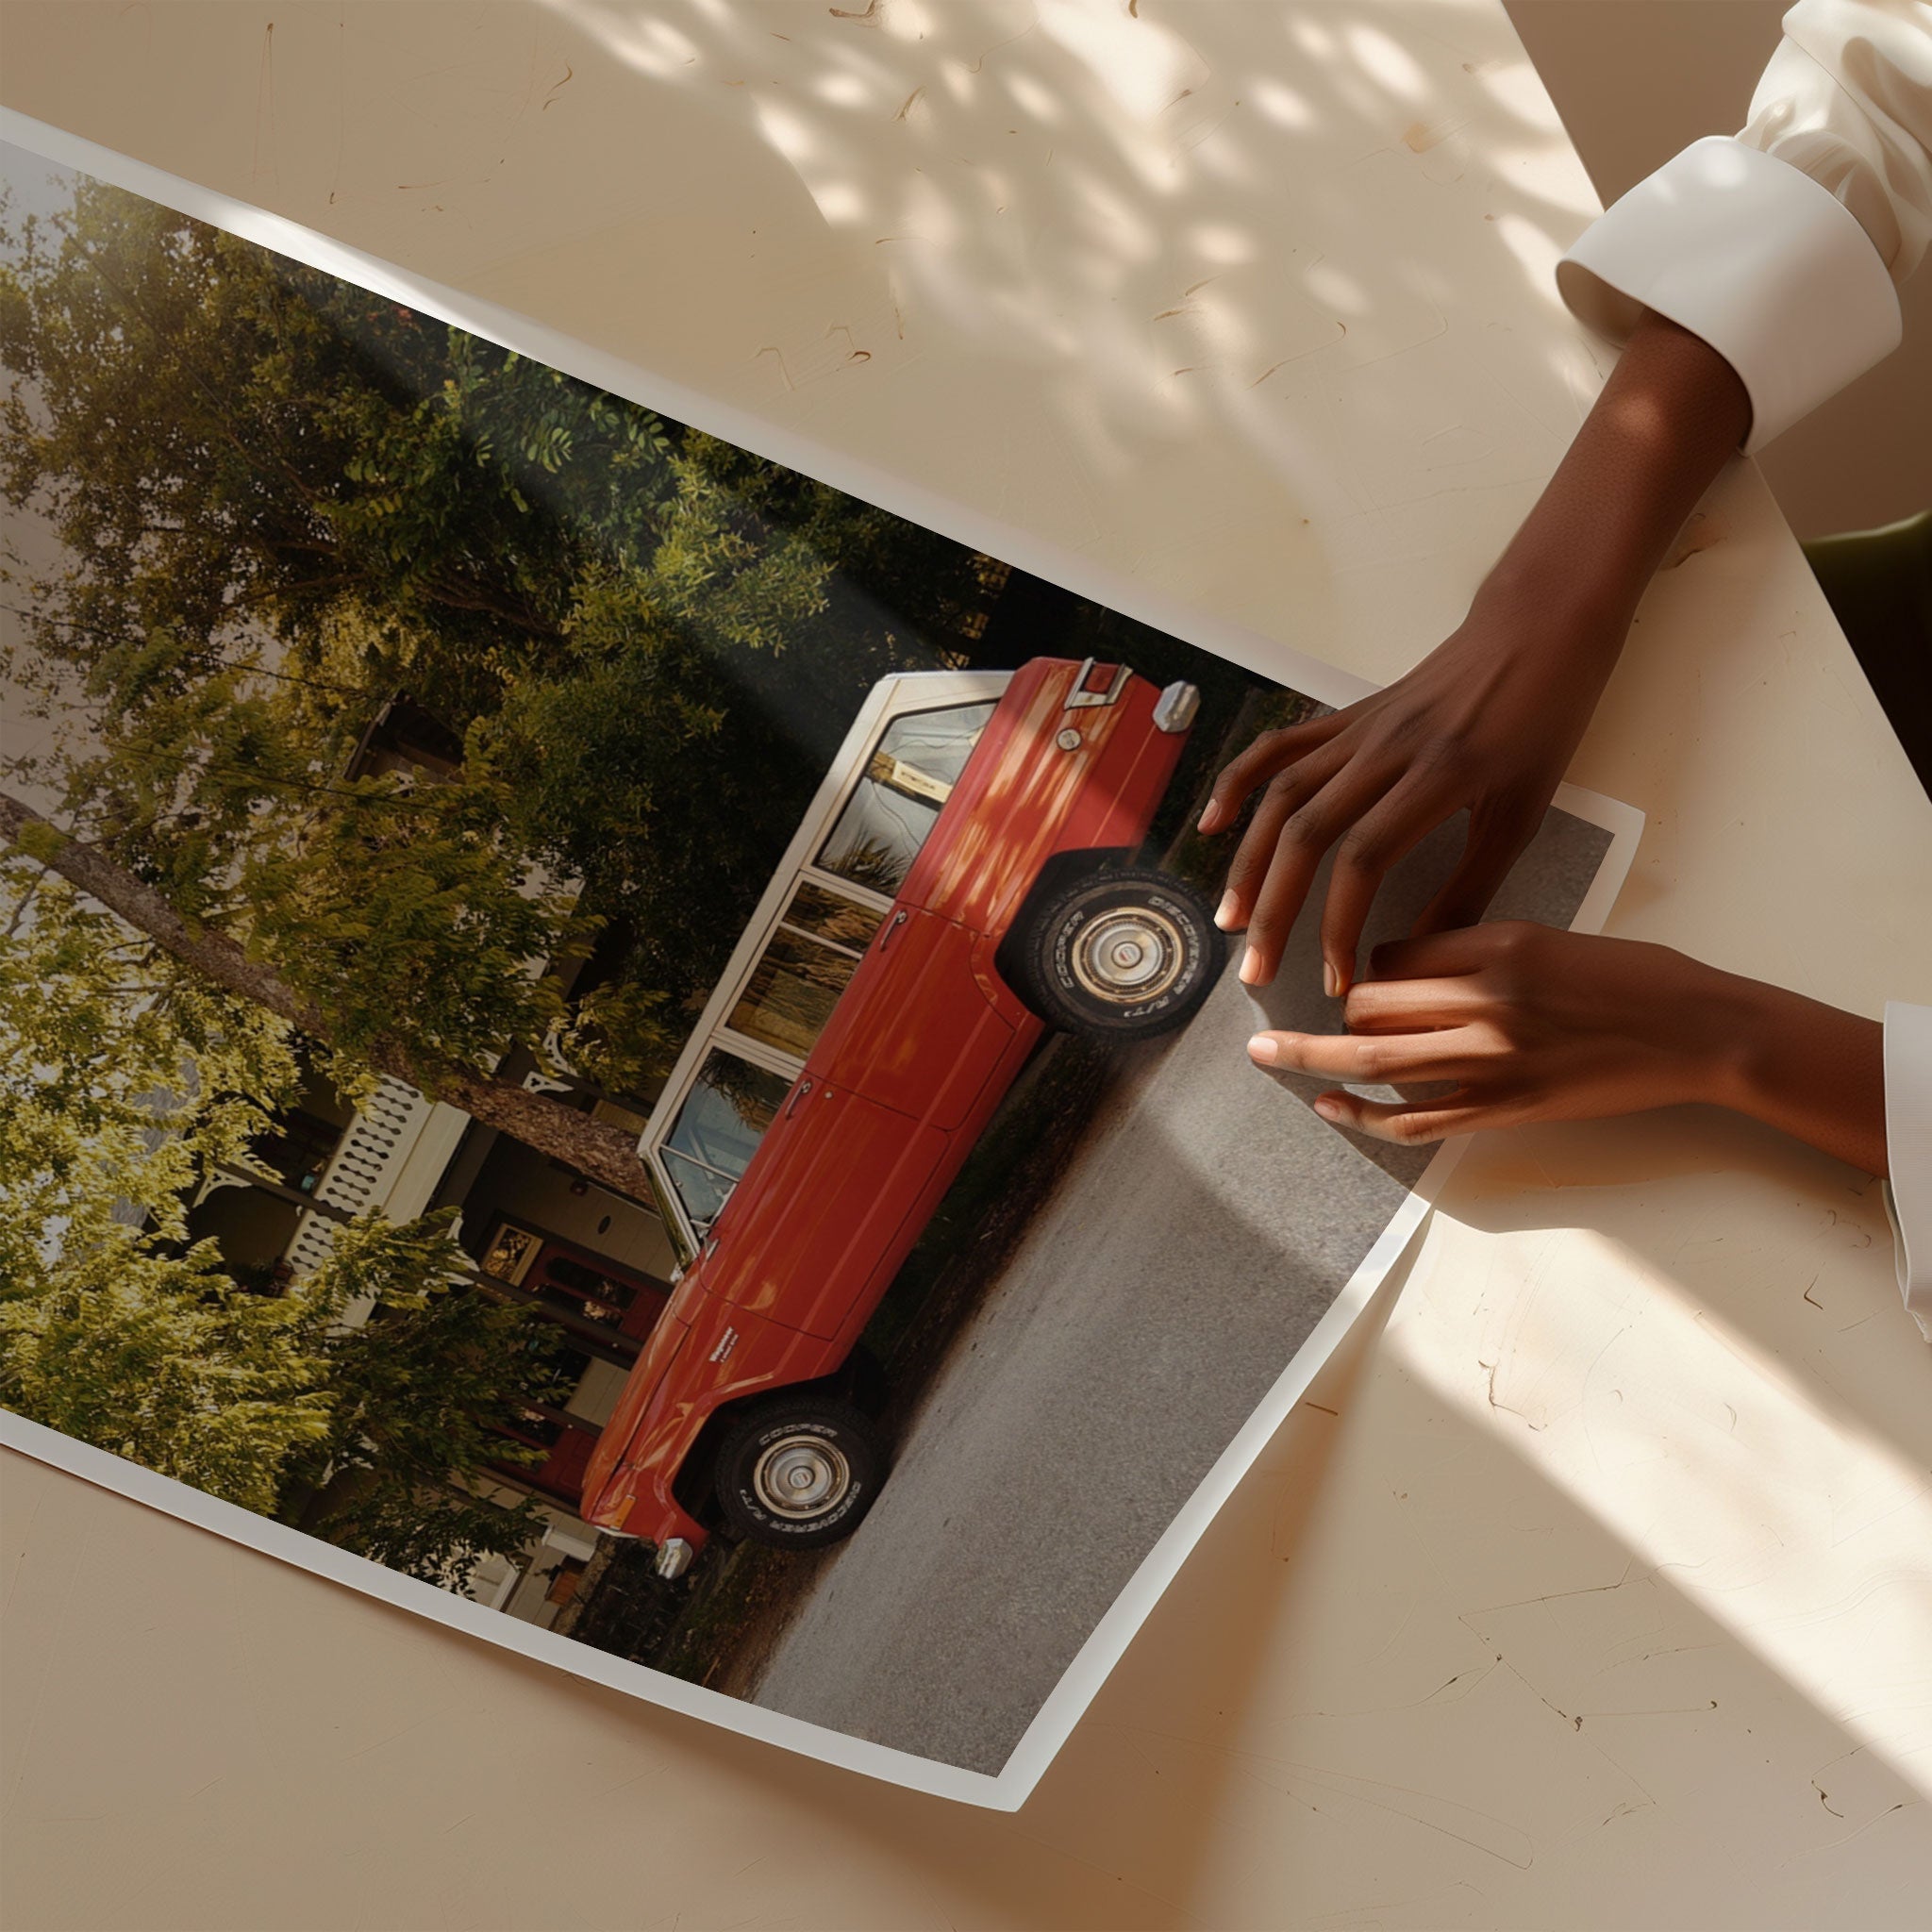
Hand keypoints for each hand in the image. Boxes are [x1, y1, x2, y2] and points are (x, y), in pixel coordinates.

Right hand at [1200, 308, 1751, 994]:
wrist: (1537, 628)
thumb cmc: (1542, 721)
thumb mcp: (1523, 811)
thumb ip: (1472, 884)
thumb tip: (1424, 953)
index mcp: (1438, 775)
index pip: (1365, 859)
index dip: (1339, 925)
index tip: (1338, 980)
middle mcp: (1386, 750)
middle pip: (1307, 833)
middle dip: (1276, 909)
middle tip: (1257, 970)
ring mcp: (1359, 729)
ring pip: (1282, 796)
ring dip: (1249, 861)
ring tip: (1230, 918)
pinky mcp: (1347, 717)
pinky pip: (1281, 749)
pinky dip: (1240, 783)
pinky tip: (1215, 824)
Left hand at [1246, 922, 1886, 1174]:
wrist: (1700, 1032)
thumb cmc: (1634, 977)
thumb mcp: (1549, 937)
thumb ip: (1477, 950)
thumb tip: (1403, 966)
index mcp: (1498, 943)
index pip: (1394, 951)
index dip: (1368, 965)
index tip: (1364, 974)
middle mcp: (1486, 1000)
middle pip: (1371, 1002)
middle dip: (1336, 1010)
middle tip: (1303, 1013)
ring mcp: (1493, 1060)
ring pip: (1376, 1058)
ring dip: (1312, 1057)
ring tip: (1265, 1053)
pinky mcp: (1506, 1109)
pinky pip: (1415, 1118)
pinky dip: (1362, 1114)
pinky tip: (1328, 1106)